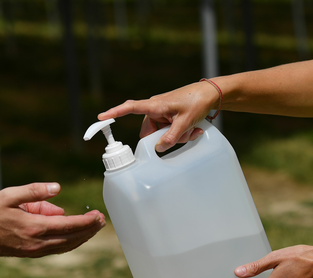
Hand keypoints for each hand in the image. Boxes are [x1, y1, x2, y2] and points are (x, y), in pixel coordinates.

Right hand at [0, 183, 105, 257]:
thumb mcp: (9, 194)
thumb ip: (34, 191)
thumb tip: (57, 188)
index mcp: (33, 227)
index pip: (68, 225)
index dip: (86, 221)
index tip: (98, 215)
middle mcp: (37, 243)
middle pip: (71, 238)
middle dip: (88, 229)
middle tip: (101, 220)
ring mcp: (34, 251)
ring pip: (65, 246)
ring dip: (81, 237)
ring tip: (93, 228)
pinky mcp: (31, 253)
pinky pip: (56, 249)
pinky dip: (69, 242)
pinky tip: (75, 236)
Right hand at [97, 81, 220, 151]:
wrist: (211, 93)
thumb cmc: (197, 101)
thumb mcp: (185, 122)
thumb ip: (172, 137)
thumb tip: (158, 148)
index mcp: (155, 105)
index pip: (130, 108)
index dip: (115, 113)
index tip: (101, 116)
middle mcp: (155, 108)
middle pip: (150, 131)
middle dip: (165, 138)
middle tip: (185, 135)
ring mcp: (162, 112)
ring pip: (161, 133)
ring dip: (176, 136)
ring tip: (193, 130)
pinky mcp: (169, 115)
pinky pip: (169, 129)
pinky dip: (180, 132)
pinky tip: (194, 129)